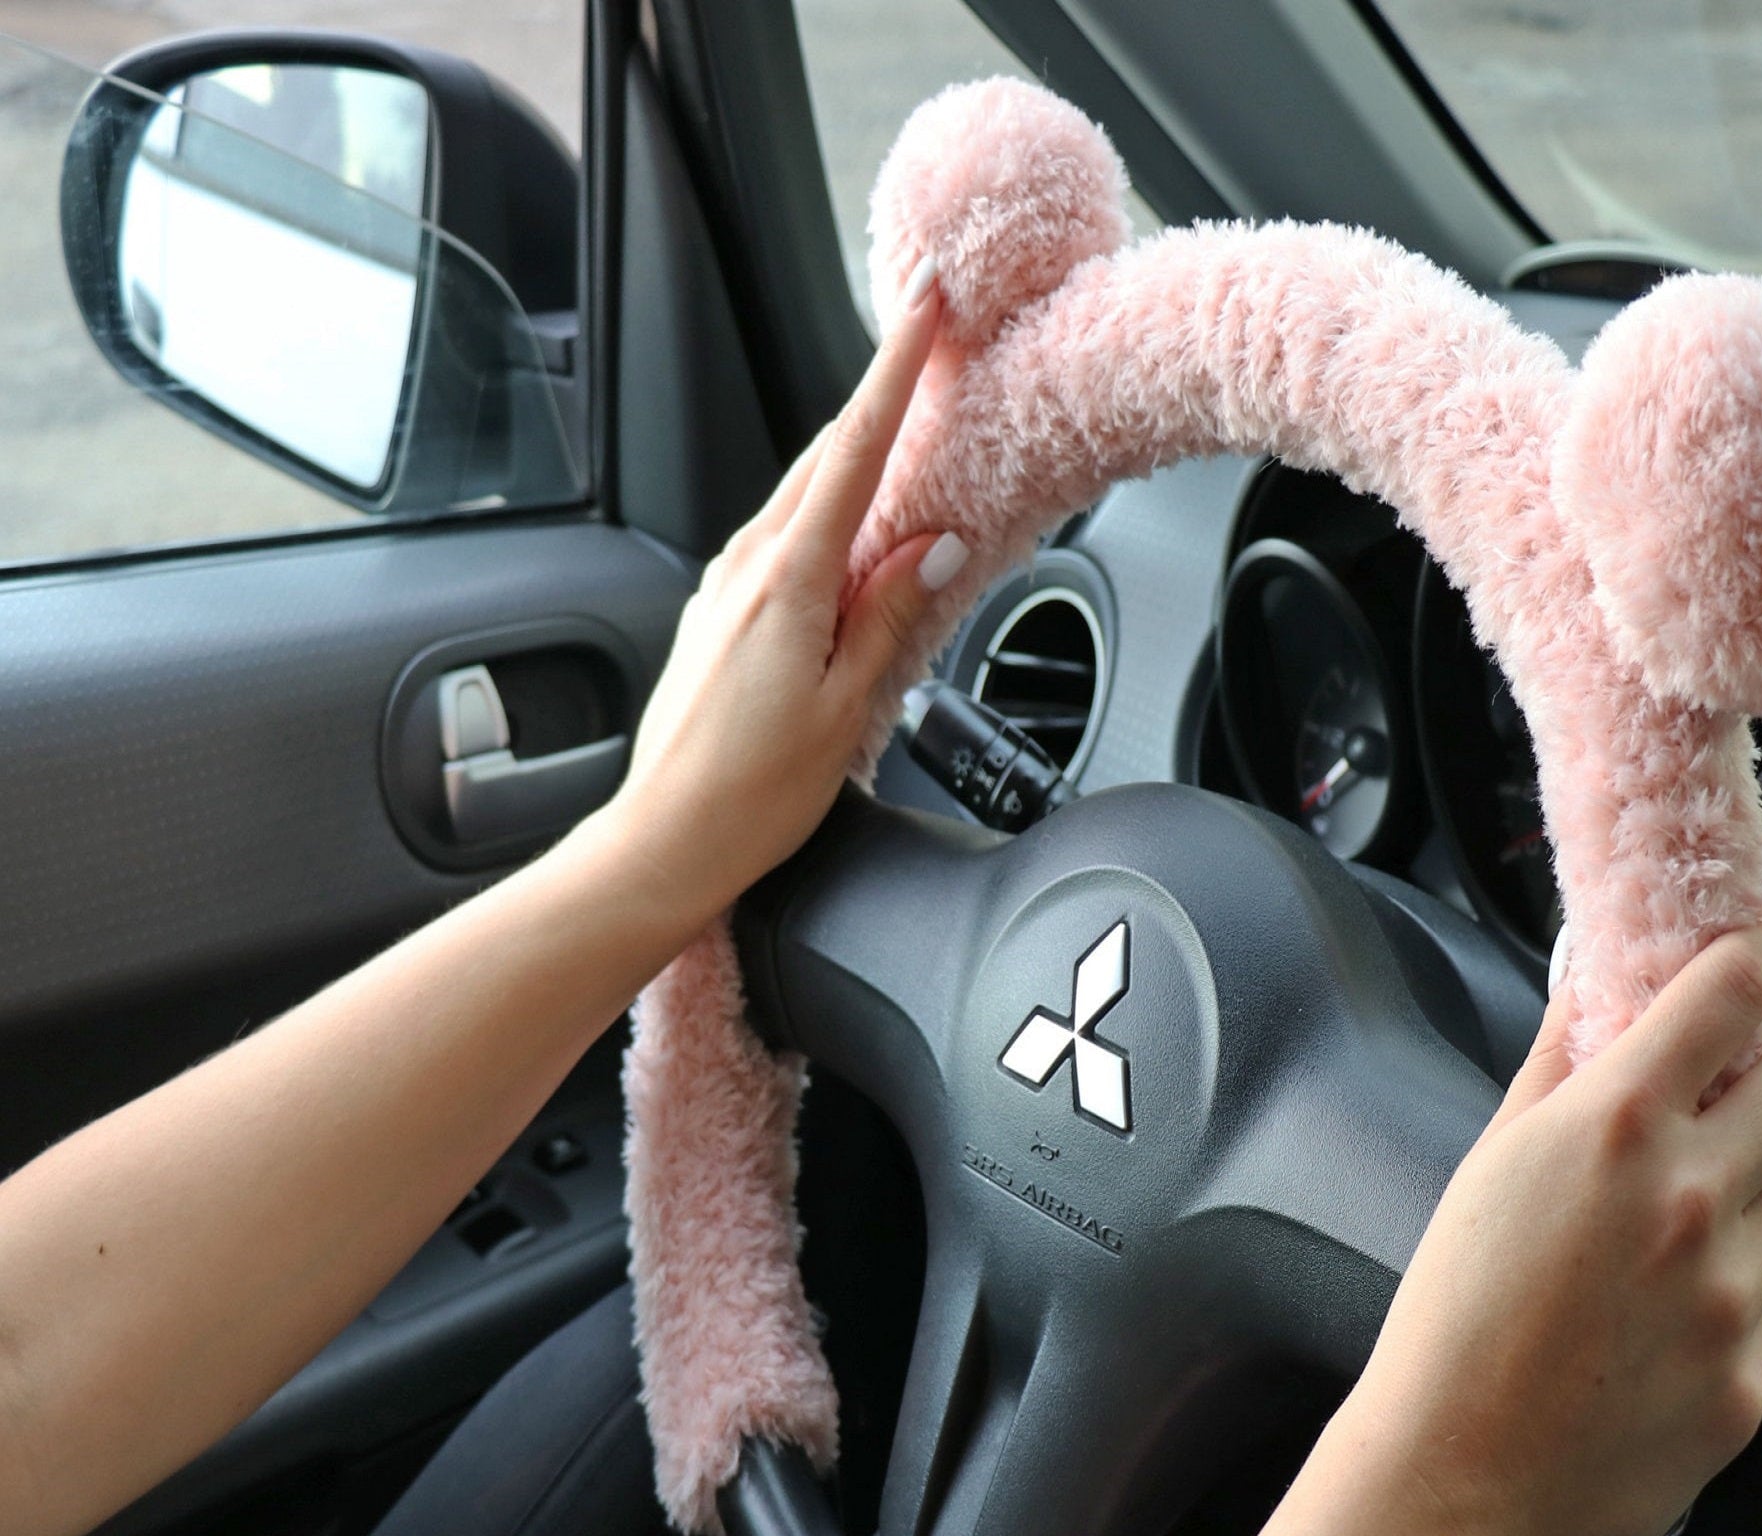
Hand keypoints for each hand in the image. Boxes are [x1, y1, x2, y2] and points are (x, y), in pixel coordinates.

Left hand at [601, 255, 966, 920]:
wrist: (664, 841)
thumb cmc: (751, 793)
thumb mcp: (846, 705)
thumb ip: (891, 614)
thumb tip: (934, 543)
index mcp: (788, 578)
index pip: (855, 448)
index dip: (895, 370)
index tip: (924, 305)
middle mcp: (746, 566)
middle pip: (825, 458)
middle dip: (880, 399)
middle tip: (929, 350)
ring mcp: (724, 588)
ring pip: (802, 499)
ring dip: (855, 460)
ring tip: (907, 439)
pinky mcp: (717, 616)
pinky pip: (782, 542)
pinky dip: (826, 519)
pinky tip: (852, 538)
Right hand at [1348, 925, 1761, 1535]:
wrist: (1451, 1479)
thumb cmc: (1448, 1328)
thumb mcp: (1487, 1168)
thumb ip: (1555, 1069)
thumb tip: (1589, 998)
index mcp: (1616, 1126)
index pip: (1737, 990)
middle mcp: (1692, 1197)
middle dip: (1760, 1092)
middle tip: (1709, 1124)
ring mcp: (1733, 1293)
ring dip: (1747, 1207)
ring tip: (1660, 1253)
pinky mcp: (1752, 1377)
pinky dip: (1725, 1311)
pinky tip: (1648, 1338)